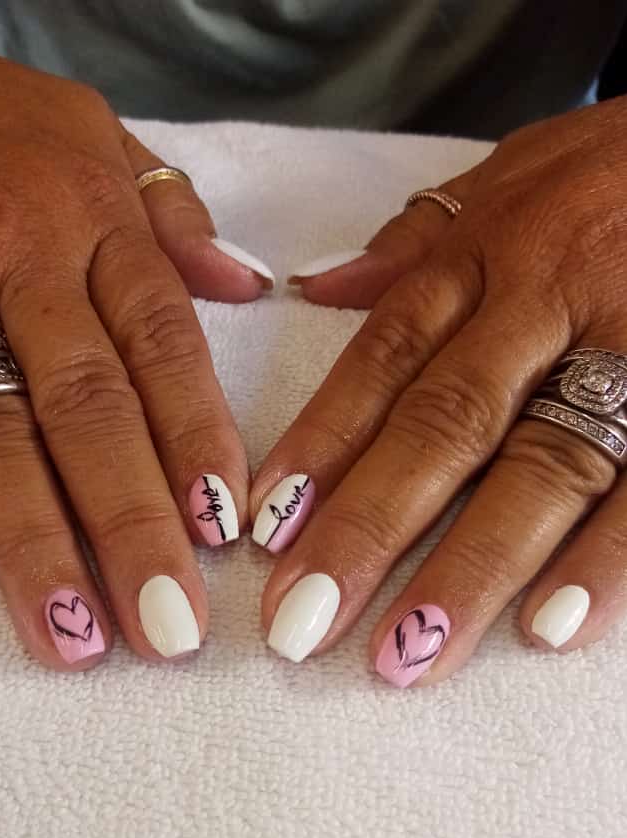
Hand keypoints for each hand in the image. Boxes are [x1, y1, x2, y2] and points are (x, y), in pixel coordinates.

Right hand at [0, 4, 273, 667]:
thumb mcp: (100, 135)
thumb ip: (172, 218)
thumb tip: (246, 289)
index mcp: (91, 220)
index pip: (160, 344)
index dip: (196, 440)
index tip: (225, 531)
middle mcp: (14, 261)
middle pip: (84, 408)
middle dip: (129, 524)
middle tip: (167, 629)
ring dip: (29, 542)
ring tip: (70, 637)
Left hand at [252, 97, 626, 684]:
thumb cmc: (620, 165)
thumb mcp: (514, 170)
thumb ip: (418, 237)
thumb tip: (318, 288)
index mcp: (489, 252)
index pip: (384, 358)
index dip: (321, 445)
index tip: (266, 532)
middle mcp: (548, 301)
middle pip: (444, 427)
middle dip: (368, 529)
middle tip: (302, 623)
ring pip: (540, 469)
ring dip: (471, 568)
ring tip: (409, 653)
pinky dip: (606, 560)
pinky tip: (549, 629)